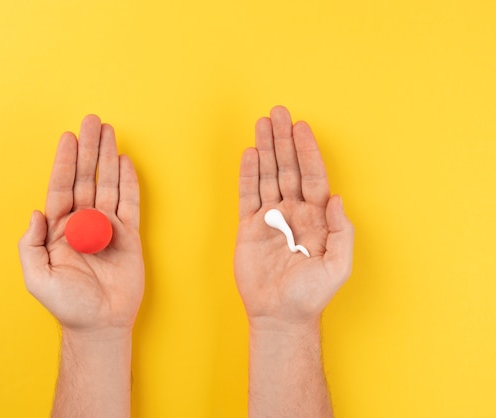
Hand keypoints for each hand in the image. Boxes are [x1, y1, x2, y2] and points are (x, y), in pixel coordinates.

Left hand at [18, 115, 143, 333]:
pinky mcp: (129, 235)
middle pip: (86, 178)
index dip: (65, 163)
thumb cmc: (67, 304)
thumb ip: (30, 245)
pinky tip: (125, 162)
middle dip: (89, 149)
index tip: (68, 137)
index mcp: (59, 229)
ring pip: (108, 184)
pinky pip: (130, 203)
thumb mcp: (38, 278)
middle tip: (92, 121)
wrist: (100, 322)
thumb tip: (36, 213)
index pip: (62, 188)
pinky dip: (129, 182)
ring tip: (109, 132)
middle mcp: (83, 223)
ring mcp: (107, 227)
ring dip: (108, 157)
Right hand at [234, 106, 353, 330]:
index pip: (312, 176)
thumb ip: (342, 232)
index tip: (301, 127)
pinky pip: (247, 194)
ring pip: (267, 175)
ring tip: (262, 123)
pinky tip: (249, 153)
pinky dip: (247, 173)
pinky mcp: (248, 227)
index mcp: (316, 218)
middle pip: (288, 168)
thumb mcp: (337, 267)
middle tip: (278, 111)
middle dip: (283, 140)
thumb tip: (338, 198)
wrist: (280, 315)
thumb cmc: (311, 294)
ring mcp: (270, 218)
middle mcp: (293, 212)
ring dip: (265, 149)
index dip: (307, 151)